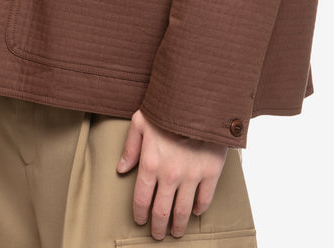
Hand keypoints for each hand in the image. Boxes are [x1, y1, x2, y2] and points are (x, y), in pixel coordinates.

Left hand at [117, 109, 227, 239]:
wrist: (199, 98)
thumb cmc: (167, 107)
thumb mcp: (141, 121)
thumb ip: (130, 147)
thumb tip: (121, 169)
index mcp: (151, 162)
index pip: (141, 199)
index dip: (139, 214)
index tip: (140, 220)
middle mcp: (170, 174)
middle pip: (161, 211)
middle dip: (157, 227)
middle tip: (157, 234)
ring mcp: (192, 175)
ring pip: (183, 211)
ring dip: (178, 226)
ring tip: (176, 231)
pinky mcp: (211, 172)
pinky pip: (205, 199)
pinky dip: (200, 209)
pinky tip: (195, 211)